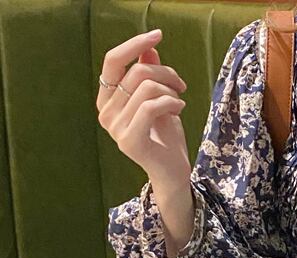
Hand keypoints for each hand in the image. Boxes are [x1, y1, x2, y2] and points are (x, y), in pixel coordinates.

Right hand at [96, 30, 191, 186]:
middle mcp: (105, 113)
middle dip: (164, 72)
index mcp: (107, 100)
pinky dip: (171, 102)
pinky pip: (150, 106)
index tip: (158, 35)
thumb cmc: (166, 137)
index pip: (113, 60)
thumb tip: (149, 48)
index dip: (134, 44)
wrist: (173, 172)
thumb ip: (149, 75)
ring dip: (170, 89)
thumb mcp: (159, 100)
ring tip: (180, 99)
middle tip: (181, 84)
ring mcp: (115, 128)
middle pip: (135, 72)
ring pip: (146, 88)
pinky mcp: (129, 140)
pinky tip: (180, 108)